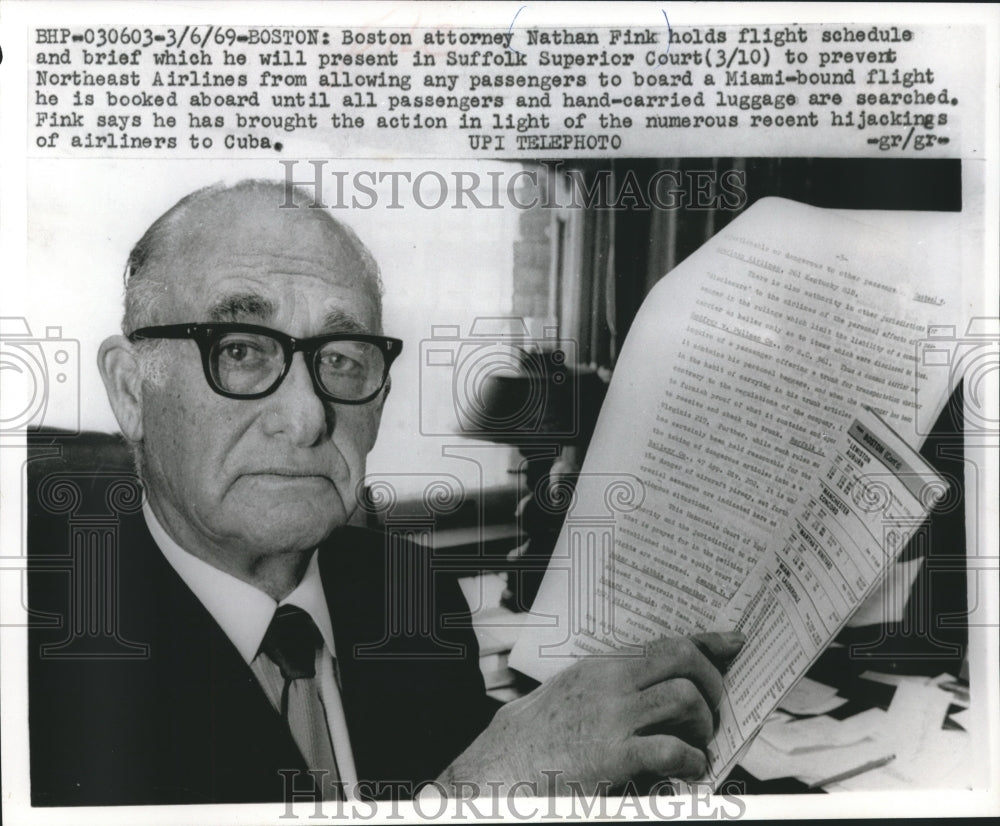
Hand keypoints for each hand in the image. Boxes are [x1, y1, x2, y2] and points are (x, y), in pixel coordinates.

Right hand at [438, 631, 744, 795]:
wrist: (502, 764)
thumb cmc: (535, 733)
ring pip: (684, 698)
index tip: (734, 643)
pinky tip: (689, 769)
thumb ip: (611, 684)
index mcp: (602, 666)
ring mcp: (612, 715)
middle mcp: (610, 682)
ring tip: (699, 742)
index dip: (707, 642)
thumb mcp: (572, 692)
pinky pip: (671, 748)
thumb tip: (650, 684)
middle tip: (715, 710)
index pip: (665, 641)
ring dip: (703, 723)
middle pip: (682, 659)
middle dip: (712, 683)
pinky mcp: (612, 753)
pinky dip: (691, 759)